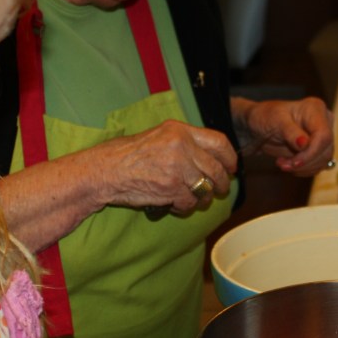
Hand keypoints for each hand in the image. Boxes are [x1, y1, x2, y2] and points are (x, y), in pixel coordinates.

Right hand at [92, 119, 237, 213]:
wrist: (105, 170)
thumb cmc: (126, 155)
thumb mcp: (157, 137)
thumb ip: (183, 143)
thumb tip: (208, 159)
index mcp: (179, 130)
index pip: (219, 141)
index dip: (229, 157)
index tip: (232, 167)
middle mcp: (181, 146)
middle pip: (216, 168)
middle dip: (222, 183)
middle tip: (220, 190)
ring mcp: (177, 167)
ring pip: (205, 188)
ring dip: (203, 198)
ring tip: (195, 200)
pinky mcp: (171, 188)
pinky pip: (189, 202)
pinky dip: (184, 207)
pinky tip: (174, 204)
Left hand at [233, 96, 334, 175]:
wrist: (257, 126)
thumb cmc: (265, 117)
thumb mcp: (275, 121)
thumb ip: (290, 132)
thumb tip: (305, 144)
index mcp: (315, 109)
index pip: (323, 136)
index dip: (311, 153)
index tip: (294, 162)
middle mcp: (323, 121)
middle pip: (325, 150)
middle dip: (304, 162)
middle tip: (282, 164)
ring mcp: (321, 136)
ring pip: (323, 160)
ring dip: (302, 168)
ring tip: (282, 163)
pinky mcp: (317, 149)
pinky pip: (317, 165)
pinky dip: (303, 169)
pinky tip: (288, 164)